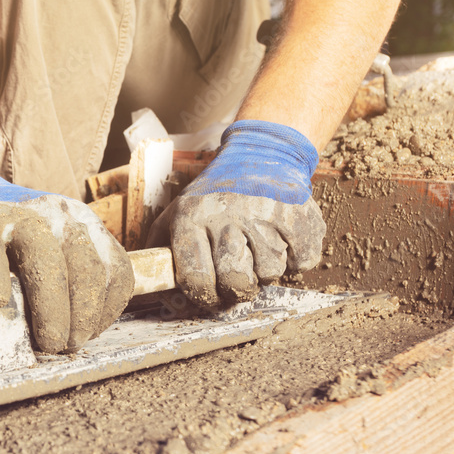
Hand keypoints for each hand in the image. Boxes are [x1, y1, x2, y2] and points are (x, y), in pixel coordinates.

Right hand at [0, 151, 133, 352]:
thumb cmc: (12, 250)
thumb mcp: (52, 259)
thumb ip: (68, 288)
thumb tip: (74, 338)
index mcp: (84, 224)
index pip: (114, 268)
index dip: (106, 309)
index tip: (89, 334)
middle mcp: (58, 215)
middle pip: (85, 267)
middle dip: (82, 315)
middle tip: (65, 345)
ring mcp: (18, 216)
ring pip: (44, 259)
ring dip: (50, 307)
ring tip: (43, 340)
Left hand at [148, 120, 325, 306]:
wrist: (258, 156)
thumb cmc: (212, 196)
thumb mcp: (175, 214)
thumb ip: (160, 251)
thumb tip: (151, 287)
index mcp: (191, 218)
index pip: (194, 278)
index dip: (203, 297)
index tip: (210, 295)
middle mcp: (226, 214)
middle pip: (235, 281)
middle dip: (237, 290)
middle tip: (238, 279)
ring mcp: (264, 212)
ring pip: (270, 272)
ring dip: (267, 271)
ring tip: (258, 249)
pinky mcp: (298, 213)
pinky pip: (302, 261)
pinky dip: (296, 260)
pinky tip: (282, 241)